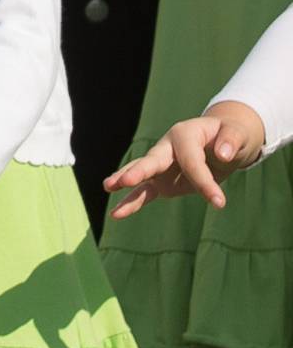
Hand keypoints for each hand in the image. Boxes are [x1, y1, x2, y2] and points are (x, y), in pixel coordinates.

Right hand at [107, 104, 265, 218]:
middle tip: (126, 181)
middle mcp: (168, 147)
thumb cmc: (232, 136)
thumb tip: (223, 155)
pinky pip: (146, 192)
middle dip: (140, 171)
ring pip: (141, 172)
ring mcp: (162, 164)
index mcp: (185, 134)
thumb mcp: (238, 134)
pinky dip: (132, 201)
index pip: (191, 160)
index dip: (203, 181)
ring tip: (108, 186)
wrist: (225, 142)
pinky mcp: (162, 181)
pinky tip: (117, 213)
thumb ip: (231, 141)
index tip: (219, 202)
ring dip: (126, 180)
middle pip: (153, 159)